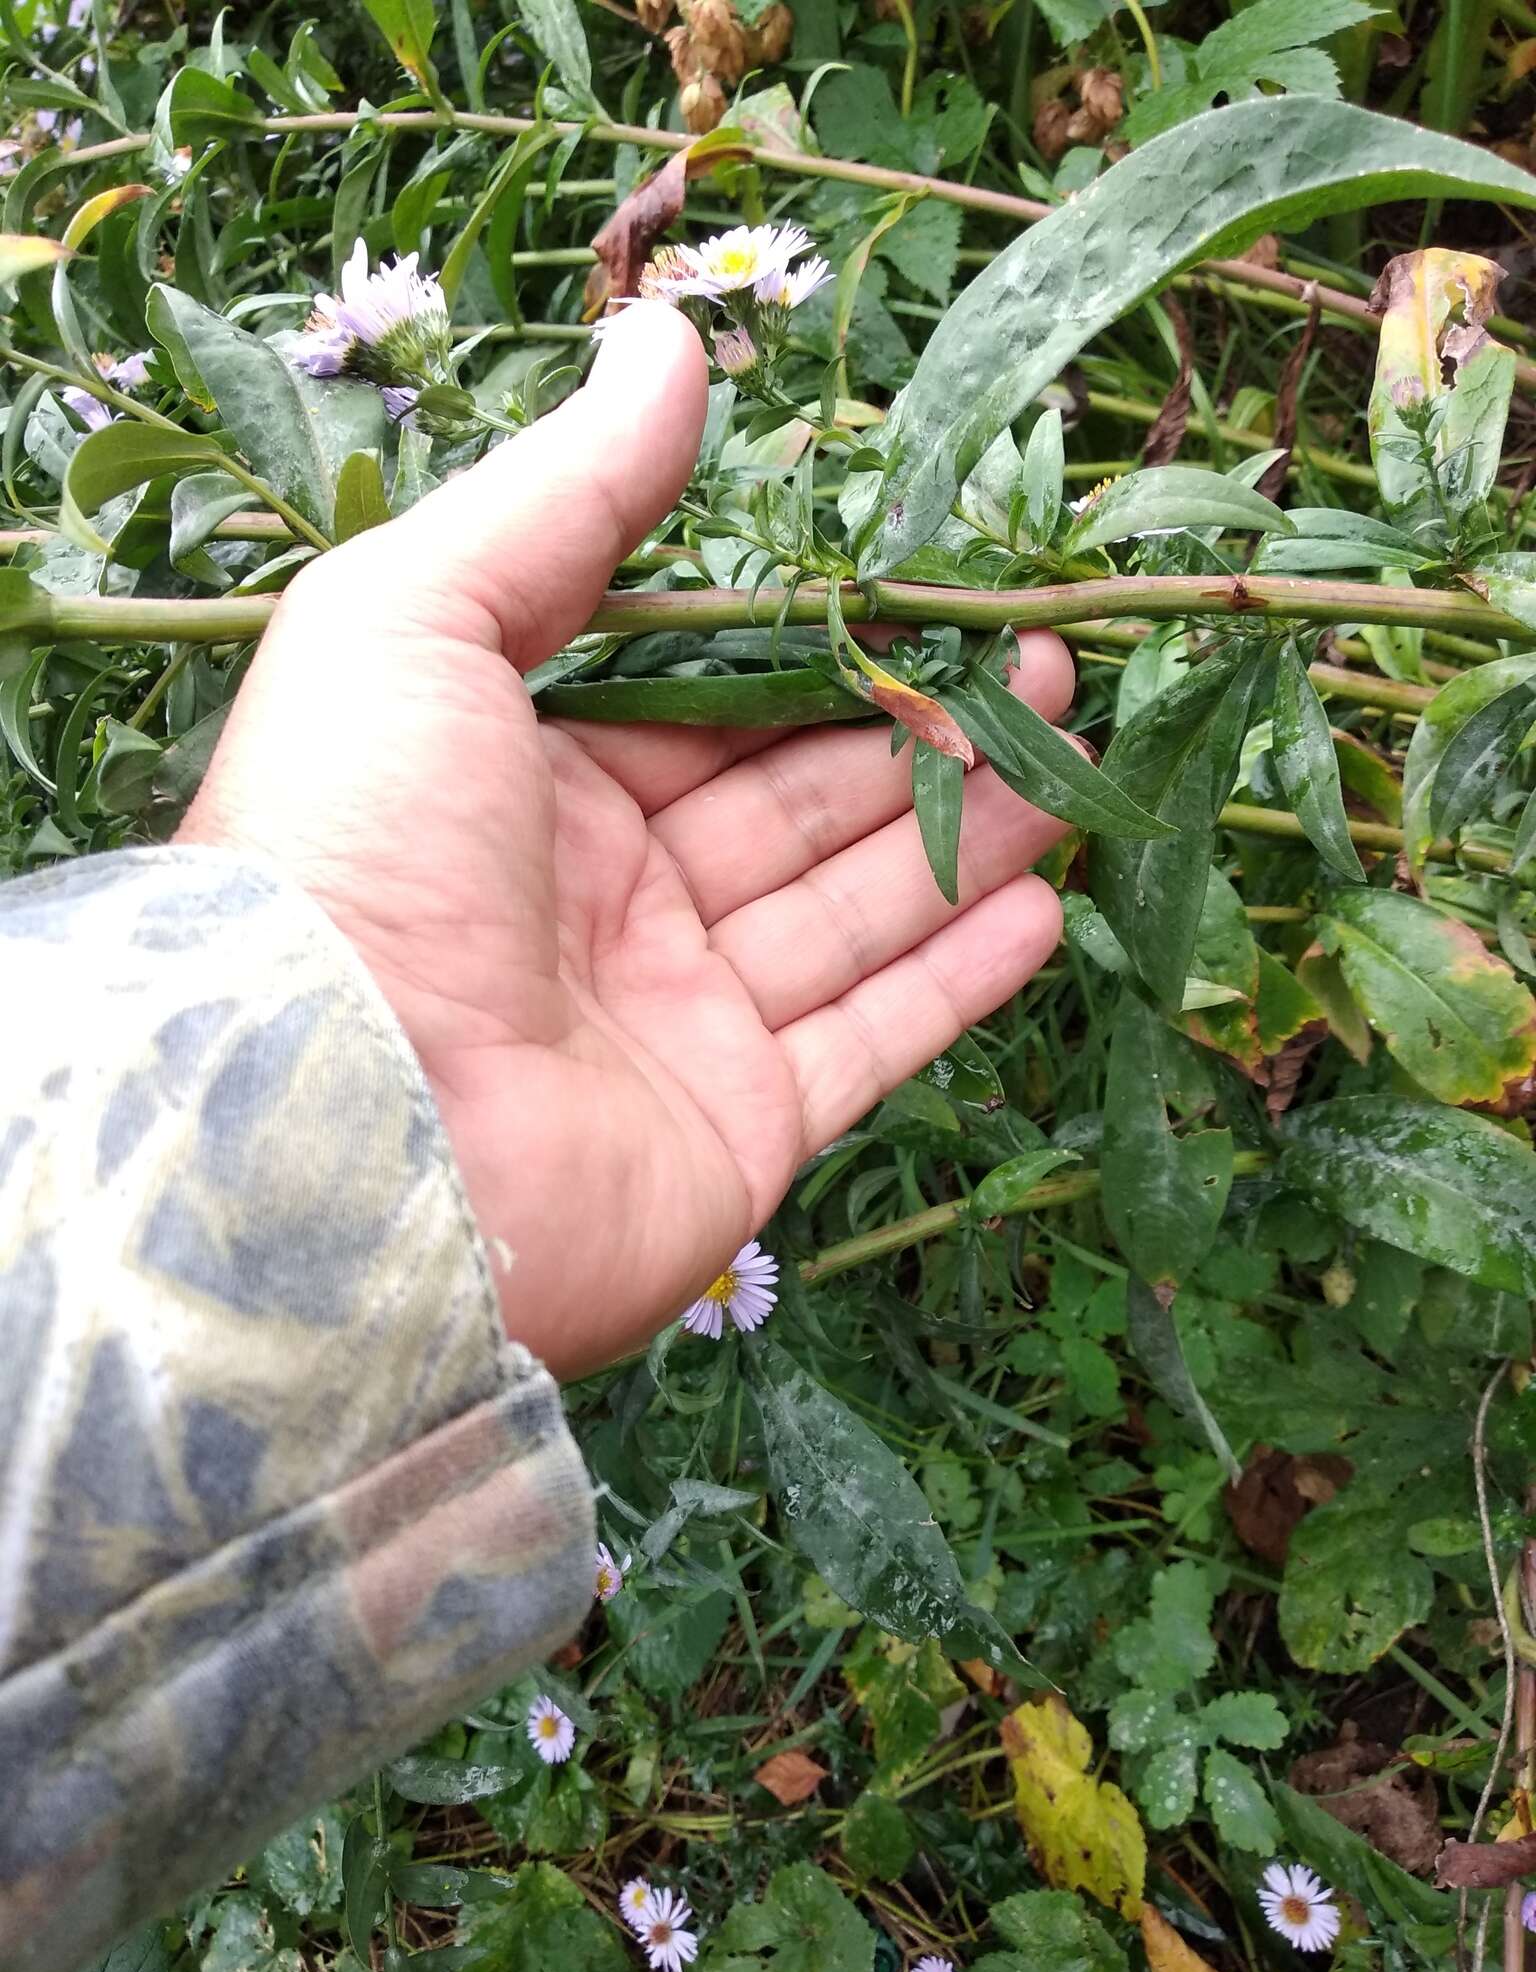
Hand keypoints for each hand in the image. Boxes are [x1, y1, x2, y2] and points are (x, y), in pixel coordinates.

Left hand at [180, 304, 1074, 1375]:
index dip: (813, 645)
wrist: (336, 1131)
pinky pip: (868, 1044)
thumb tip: (665, 340)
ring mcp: (670, 1026)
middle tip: (1041, 662)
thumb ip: (561, 493)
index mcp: (516, 783)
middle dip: (915, 729)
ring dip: (961, 836)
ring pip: (848, 914)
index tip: (929, 588)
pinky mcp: (733, 1135)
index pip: (695, 700)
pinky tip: (1041, 910)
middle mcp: (598, 906)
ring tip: (1073, 756)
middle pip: (789, 801)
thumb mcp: (415, 619)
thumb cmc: (349, 852)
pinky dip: (955, 981)